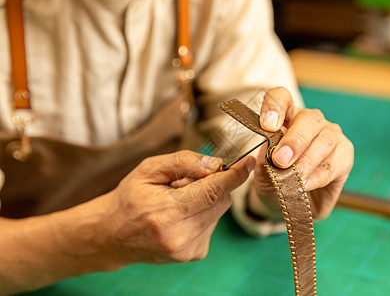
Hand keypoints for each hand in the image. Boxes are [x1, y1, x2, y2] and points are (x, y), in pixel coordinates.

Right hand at [100, 150, 254, 265]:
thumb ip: (183, 163)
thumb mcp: (148, 170)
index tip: (249, 162)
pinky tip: (180, 215)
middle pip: (220, 201)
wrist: (111, 235)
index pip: (212, 192)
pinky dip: (203, 214)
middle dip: (213, 185)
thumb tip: (216, 165)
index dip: (235, 175)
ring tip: (177, 201)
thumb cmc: (128, 199)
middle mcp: (180, 237)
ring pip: (218, 212)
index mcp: (166, 214)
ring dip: (206, 200)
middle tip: (186, 182)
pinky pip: (212, 224)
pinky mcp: (194, 255)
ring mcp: (188, 250)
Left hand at [251, 87, 353, 220]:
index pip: (282, 98)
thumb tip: (271, 151)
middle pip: (309, 119)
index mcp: (287, 117)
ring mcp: (331, 136)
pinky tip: (305, 185)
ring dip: (307, 161)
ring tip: (294, 178)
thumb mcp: (262, 173)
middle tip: (280, 160)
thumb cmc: (274, 181)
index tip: (267, 126)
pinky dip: (317, 177)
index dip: (275, 106)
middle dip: (294, 140)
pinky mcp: (345, 156)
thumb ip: (265, 160)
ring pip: (325, 141)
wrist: (291, 205)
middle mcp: (311, 122)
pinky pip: (333, 164)